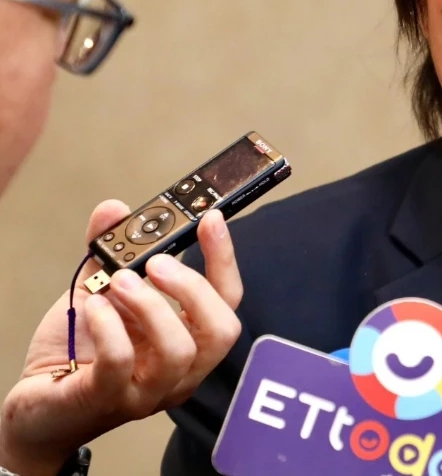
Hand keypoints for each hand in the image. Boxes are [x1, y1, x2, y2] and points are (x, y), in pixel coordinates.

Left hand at [0, 200, 242, 475]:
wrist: (38, 406)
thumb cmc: (78, 353)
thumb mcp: (99, 294)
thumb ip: (109, 254)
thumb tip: (113, 210)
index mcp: (187, 339)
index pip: (227, 301)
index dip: (224, 258)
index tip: (210, 219)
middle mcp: (179, 371)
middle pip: (220, 330)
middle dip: (193, 288)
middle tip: (157, 262)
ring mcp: (147, 391)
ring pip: (180, 351)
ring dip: (151, 306)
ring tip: (119, 283)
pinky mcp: (106, 400)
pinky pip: (121, 363)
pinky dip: (110, 327)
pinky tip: (93, 308)